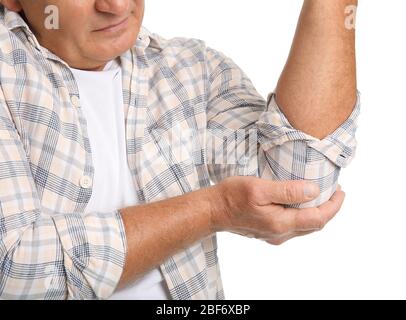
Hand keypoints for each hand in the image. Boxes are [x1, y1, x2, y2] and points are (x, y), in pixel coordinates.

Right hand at [212, 176, 344, 244]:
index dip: (333, 205)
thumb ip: (288, 190)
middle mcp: (280, 233)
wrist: (212, 210)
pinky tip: (300, 203)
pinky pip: (293, 226)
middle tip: (334, 191)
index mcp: (281, 223)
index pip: (318, 218)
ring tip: (320, 195)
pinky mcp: (267, 232)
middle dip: (328, 209)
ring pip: (304, 227)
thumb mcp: (260, 188)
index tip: (340, 190)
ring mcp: (274, 235)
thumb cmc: (232, 196)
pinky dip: (303, 215)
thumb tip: (314, 191)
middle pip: (314, 225)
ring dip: (316, 212)